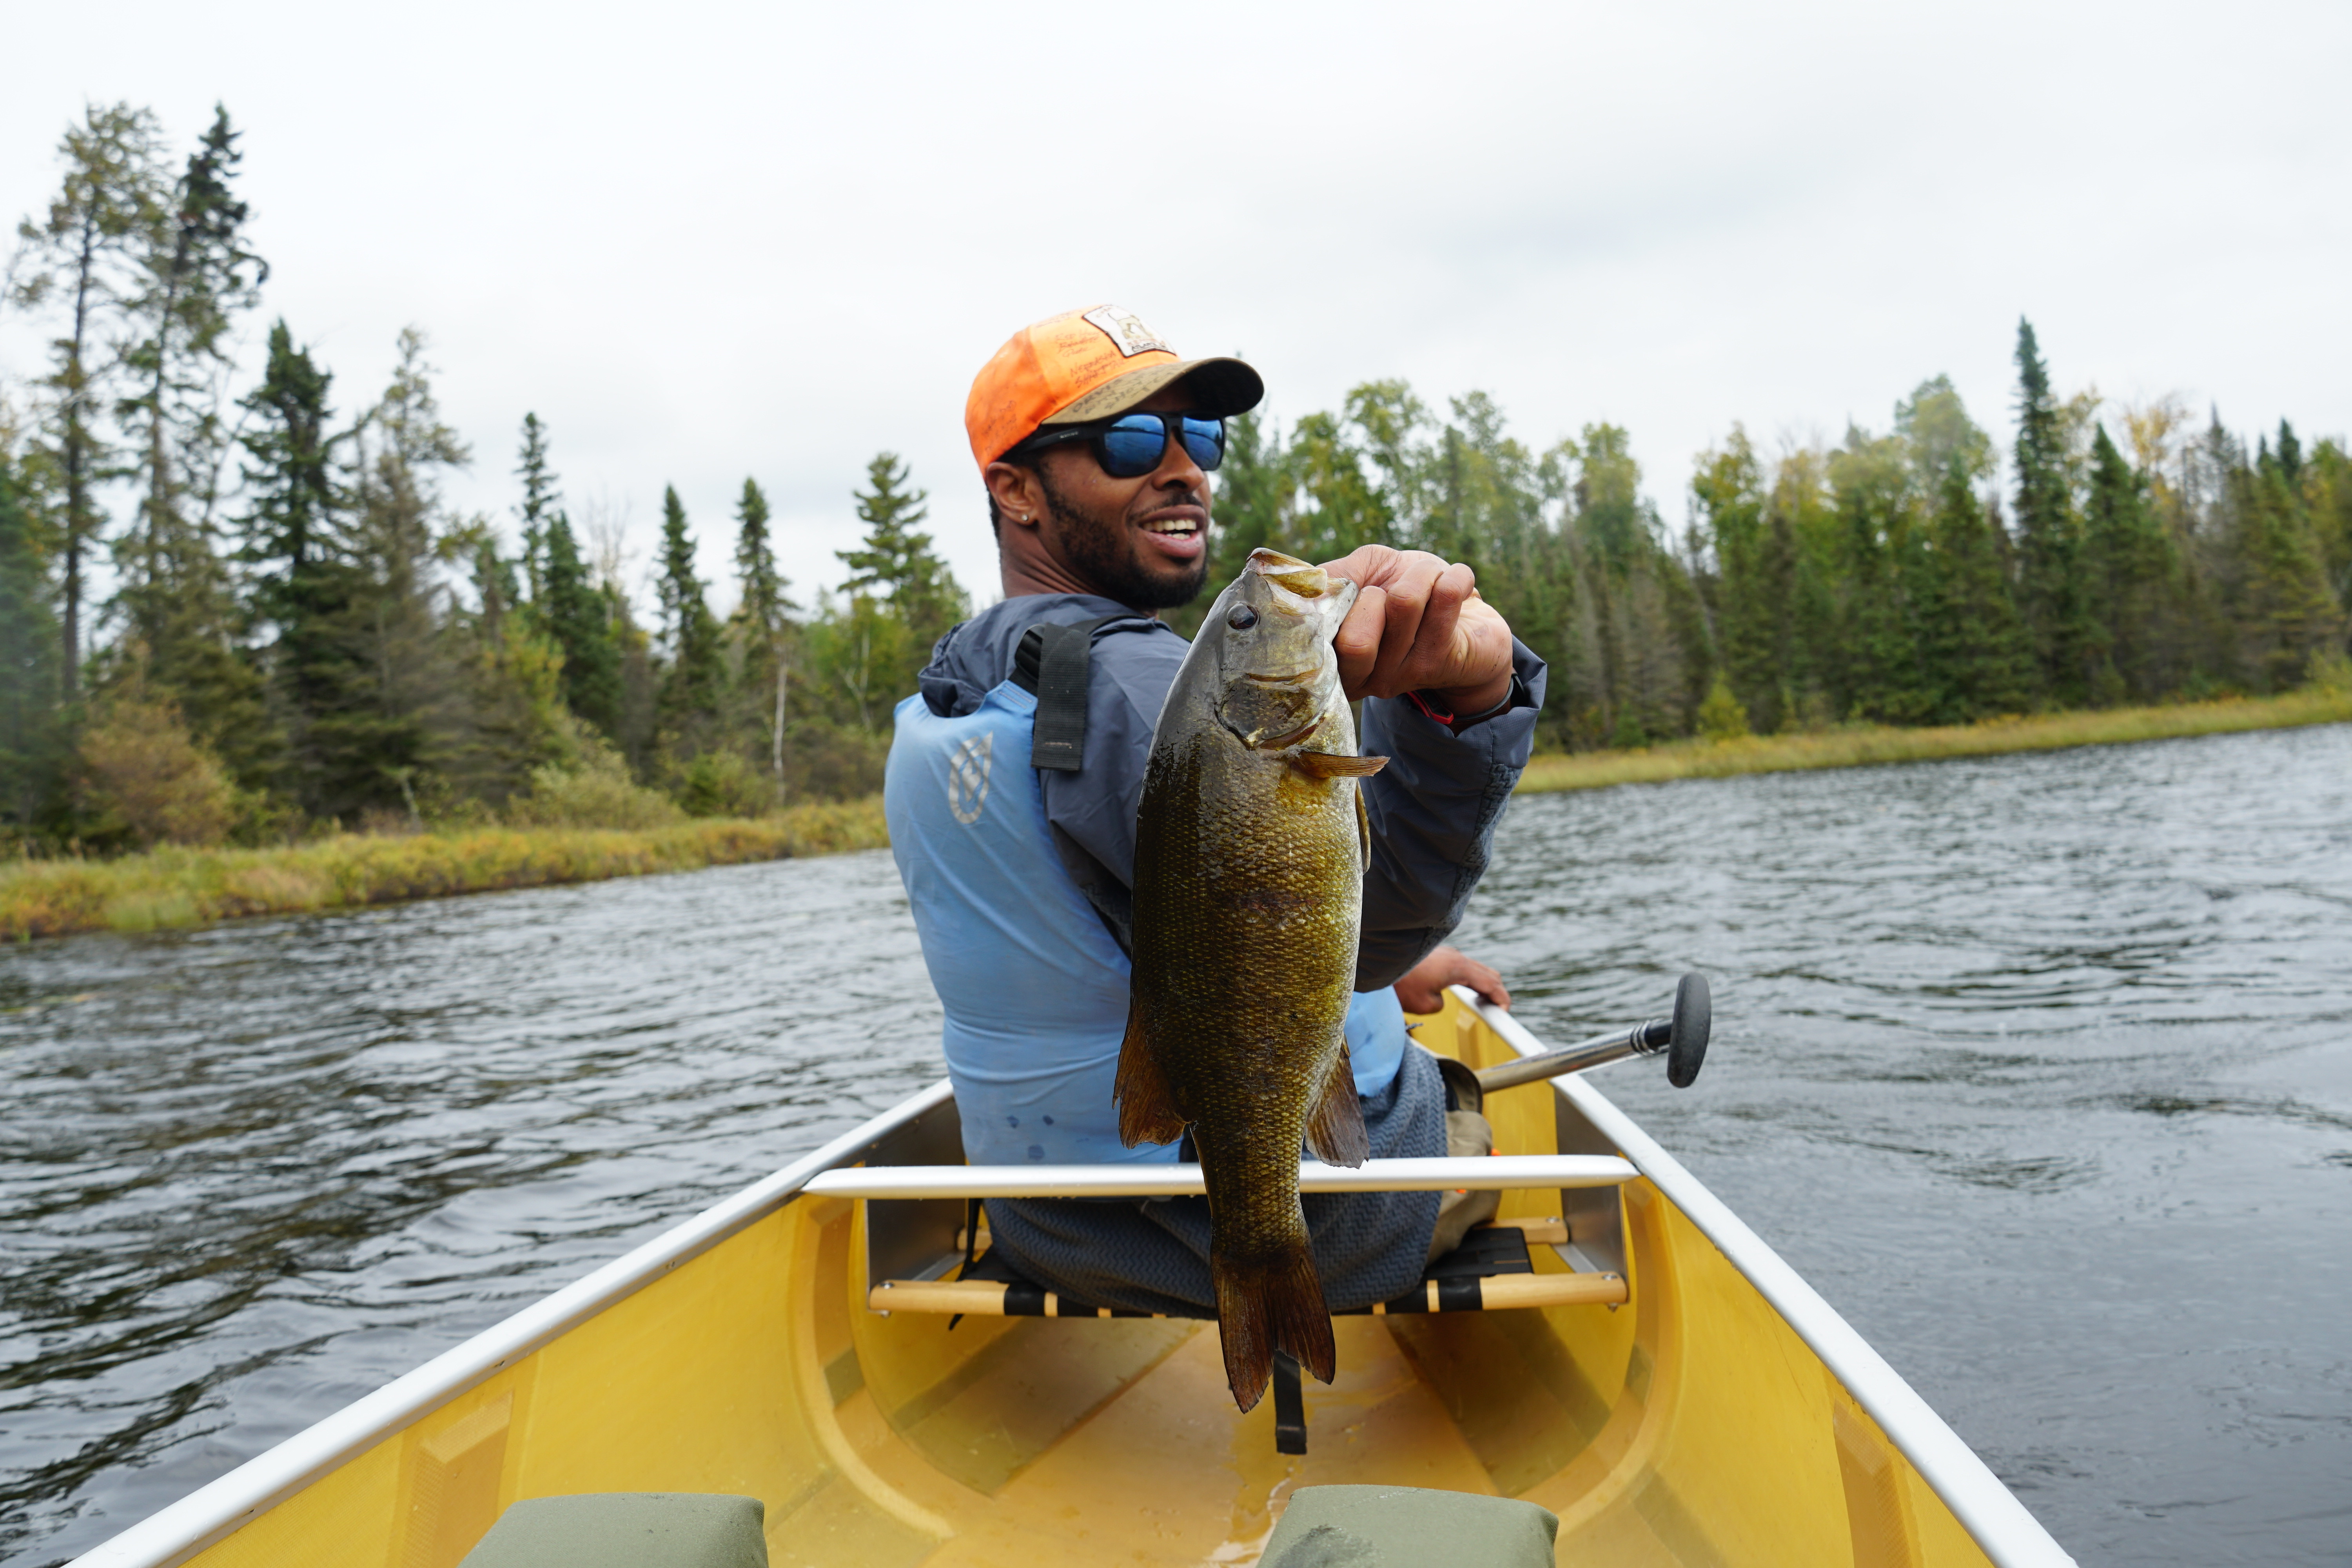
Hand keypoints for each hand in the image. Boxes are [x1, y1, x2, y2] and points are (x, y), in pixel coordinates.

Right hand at [1321, 545, 1514, 711]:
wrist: (1471, 619)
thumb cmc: (1410, 589)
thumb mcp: (1368, 571)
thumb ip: (1339, 574)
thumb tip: (1316, 582)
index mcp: (1333, 659)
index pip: (1315, 640)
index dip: (1331, 601)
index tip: (1359, 587)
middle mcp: (1361, 678)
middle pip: (1354, 640)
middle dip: (1378, 592)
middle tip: (1396, 591)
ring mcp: (1401, 676)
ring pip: (1404, 602)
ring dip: (1422, 573)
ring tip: (1431, 579)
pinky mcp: (1442, 663)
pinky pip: (1445, 596)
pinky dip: (1455, 575)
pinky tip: (1457, 584)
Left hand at [1393, 945, 1512, 1014]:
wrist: (1377, 960)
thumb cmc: (1398, 982)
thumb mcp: (1424, 1005)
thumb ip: (1440, 1005)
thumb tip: (1440, 999)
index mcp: (1458, 967)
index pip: (1490, 983)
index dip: (1501, 999)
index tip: (1505, 1013)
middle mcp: (1455, 956)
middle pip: (1488, 973)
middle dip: (1496, 992)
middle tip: (1497, 1011)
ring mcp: (1447, 953)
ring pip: (1474, 969)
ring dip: (1482, 985)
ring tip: (1484, 1003)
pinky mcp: (1437, 954)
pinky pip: (1461, 966)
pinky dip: (1470, 979)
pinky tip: (1465, 991)